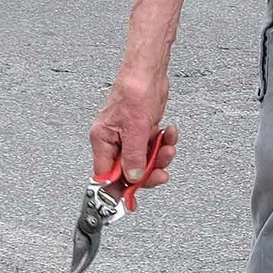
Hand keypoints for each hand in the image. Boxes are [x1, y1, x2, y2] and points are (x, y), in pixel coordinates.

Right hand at [89, 70, 176, 187]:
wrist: (149, 71)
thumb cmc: (135, 90)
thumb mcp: (136, 129)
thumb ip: (133, 157)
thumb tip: (132, 178)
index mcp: (102, 140)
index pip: (105, 175)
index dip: (118, 190)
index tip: (131, 200)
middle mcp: (113, 140)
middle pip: (128, 171)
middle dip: (147, 172)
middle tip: (160, 173)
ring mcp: (129, 136)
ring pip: (144, 160)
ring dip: (159, 157)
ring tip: (167, 147)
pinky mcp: (142, 131)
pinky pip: (153, 147)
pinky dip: (164, 143)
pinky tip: (169, 133)